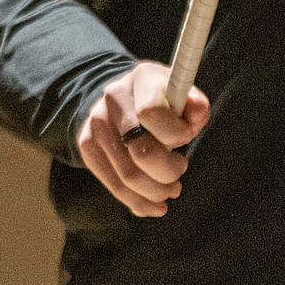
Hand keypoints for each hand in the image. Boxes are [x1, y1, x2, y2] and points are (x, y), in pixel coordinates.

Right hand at [76, 61, 209, 218]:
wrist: (123, 99)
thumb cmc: (164, 101)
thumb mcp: (182, 95)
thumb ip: (195, 105)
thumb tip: (197, 111)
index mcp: (142, 79)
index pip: (152, 113)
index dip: (175, 134)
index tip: (187, 138)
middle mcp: (114, 98)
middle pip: (141, 151)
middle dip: (168, 172)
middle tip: (180, 173)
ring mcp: (96, 122)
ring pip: (128, 175)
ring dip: (156, 192)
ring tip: (172, 191)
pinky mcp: (87, 145)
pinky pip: (113, 184)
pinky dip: (138, 202)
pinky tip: (154, 205)